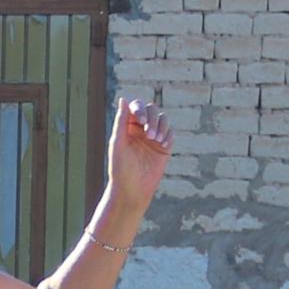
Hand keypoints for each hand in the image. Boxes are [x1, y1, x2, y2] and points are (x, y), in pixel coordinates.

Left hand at [103, 97, 173, 217]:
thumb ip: (121, 121)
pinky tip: (163, 145)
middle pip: (152, 110)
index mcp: (127, 126)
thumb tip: (123, 98)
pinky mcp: (164, 147)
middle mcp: (140, 129)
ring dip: (161, 126)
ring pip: (163, 119)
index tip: (140, 121)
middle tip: (149, 135)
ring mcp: (153, 137)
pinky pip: (170, 133)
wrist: (132, 190)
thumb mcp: (118, 143)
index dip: (140, 109)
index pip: (136, 107)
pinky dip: (168, 135)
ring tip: (155, 140)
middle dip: (152, 119)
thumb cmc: (121, 168)